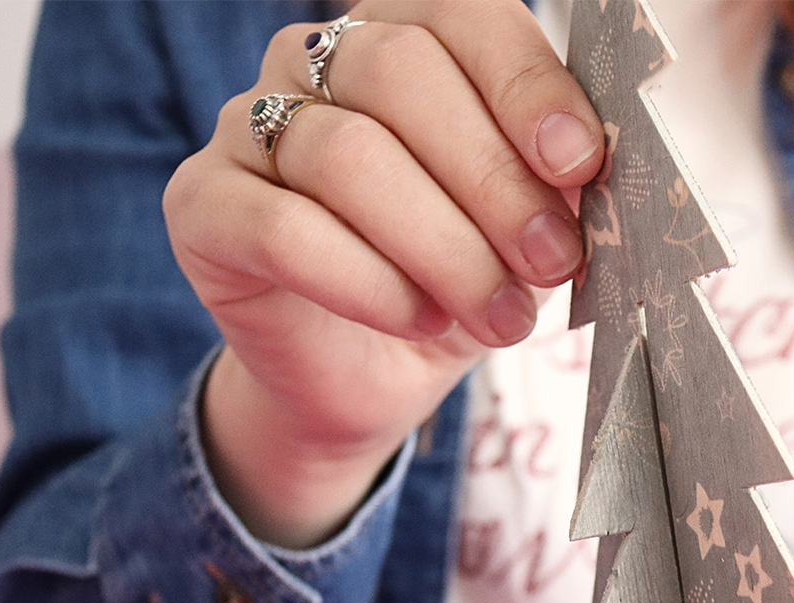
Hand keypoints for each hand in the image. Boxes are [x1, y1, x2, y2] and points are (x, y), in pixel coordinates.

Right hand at [163, 0, 602, 547]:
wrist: (368, 376)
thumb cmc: (454, 282)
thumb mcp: (522, 227)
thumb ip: (549, 183)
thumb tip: (590, 170)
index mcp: (404, 38)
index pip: (463, 17)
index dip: (526, 87)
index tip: (581, 164)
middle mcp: (313, 61)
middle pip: (401, 75)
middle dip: (492, 179)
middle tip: (551, 261)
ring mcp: (246, 126)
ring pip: (345, 155)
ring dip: (443, 246)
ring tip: (501, 313)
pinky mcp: (203, 205)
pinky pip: (283, 229)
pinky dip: (368, 281)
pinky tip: (422, 319)